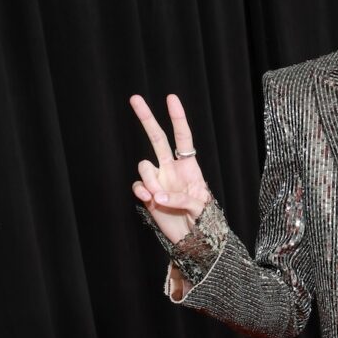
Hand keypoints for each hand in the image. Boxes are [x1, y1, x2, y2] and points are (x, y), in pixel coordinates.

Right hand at [130, 93, 210, 242]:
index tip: (171, 98)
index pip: (183, 137)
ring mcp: (158, 180)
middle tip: (134, 97)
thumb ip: (182, 199)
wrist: (193, 239)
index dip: (177, 118)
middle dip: (146, 117)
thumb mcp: (200, 208)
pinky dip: (142, 191)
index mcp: (189, 167)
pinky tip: (150, 201)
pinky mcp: (147, 194)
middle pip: (157, 137)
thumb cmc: (203, 221)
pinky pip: (137, 185)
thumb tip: (157, 195)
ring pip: (144, 165)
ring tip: (159, 197)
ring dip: (150, 180)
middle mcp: (171, 168)